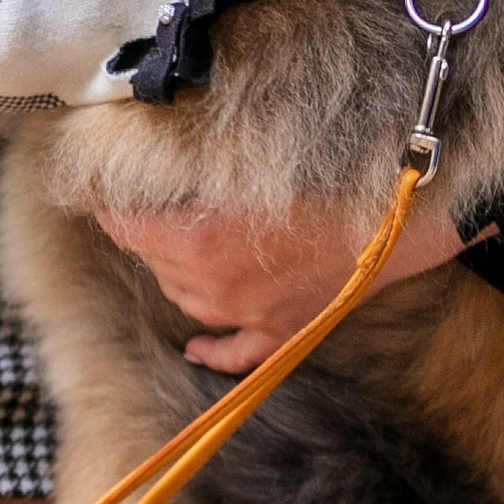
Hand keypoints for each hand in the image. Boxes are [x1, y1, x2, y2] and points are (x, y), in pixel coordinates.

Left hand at [97, 194, 468, 375]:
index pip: (124, 226)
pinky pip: (234, 352)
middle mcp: (213, 286)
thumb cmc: (328, 177)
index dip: (109, 203)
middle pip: (152, 259)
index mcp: (198, 241)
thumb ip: (195, 166)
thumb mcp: (248, 162)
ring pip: (184, 298)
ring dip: (173, 272)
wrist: (399, 217)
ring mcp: (247, 315)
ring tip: (175, 243)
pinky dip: (211, 350)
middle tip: (147, 201)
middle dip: (145, 230)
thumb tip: (152, 150)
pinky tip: (194, 349)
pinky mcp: (280, 331)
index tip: (104, 185)